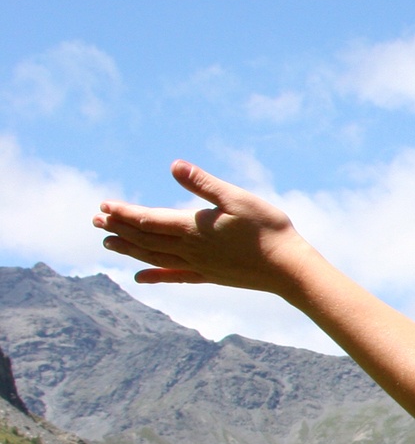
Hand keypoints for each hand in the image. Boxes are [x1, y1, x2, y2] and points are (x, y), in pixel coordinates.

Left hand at [94, 160, 316, 296]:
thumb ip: (204, 184)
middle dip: (120, 229)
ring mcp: (198, 265)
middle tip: (96, 222)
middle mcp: (190, 249)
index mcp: (194, 227)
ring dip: (130, 250)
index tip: (103, 206)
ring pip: (154, 257)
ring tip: (109, 244)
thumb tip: (175, 165)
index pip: (149, 219)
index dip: (124, 213)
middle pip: (145, 238)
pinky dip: (154, 275)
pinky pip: (174, 276)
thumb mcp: (238, 198)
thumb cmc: (268, 229)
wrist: (288, 268)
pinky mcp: (209, 276)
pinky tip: (140, 277)